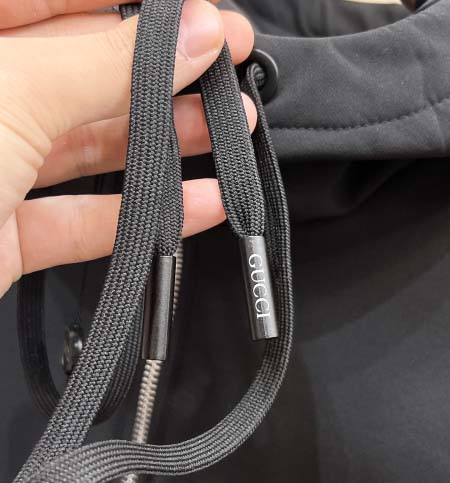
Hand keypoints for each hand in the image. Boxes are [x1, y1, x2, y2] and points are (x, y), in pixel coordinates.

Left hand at [0, 0, 255, 296]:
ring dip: (166, 141)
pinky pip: (81, 219)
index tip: (196, 5)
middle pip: (82, 70)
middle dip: (163, 68)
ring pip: (89, 147)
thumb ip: (107, 64)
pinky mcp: (6, 235)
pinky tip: (200, 204)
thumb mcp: (15, 93)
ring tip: (228, 127)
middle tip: (228, 58)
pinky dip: (142, 215)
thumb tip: (193, 33)